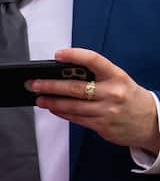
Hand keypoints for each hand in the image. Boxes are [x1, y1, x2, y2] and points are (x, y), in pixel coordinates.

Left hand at [28, 48, 159, 152]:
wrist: (152, 122)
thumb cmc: (130, 97)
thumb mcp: (119, 80)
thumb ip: (96, 76)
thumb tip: (63, 74)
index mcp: (117, 76)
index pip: (94, 60)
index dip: (74, 55)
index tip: (58, 54)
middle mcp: (112, 93)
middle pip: (74, 88)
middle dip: (49, 85)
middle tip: (33, 83)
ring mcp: (107, 111)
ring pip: (71, 106)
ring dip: (51, 102)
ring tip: (38, 98)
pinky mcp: (102, 126)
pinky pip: (76, 118)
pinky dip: (61, 113)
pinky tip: (52, 109)